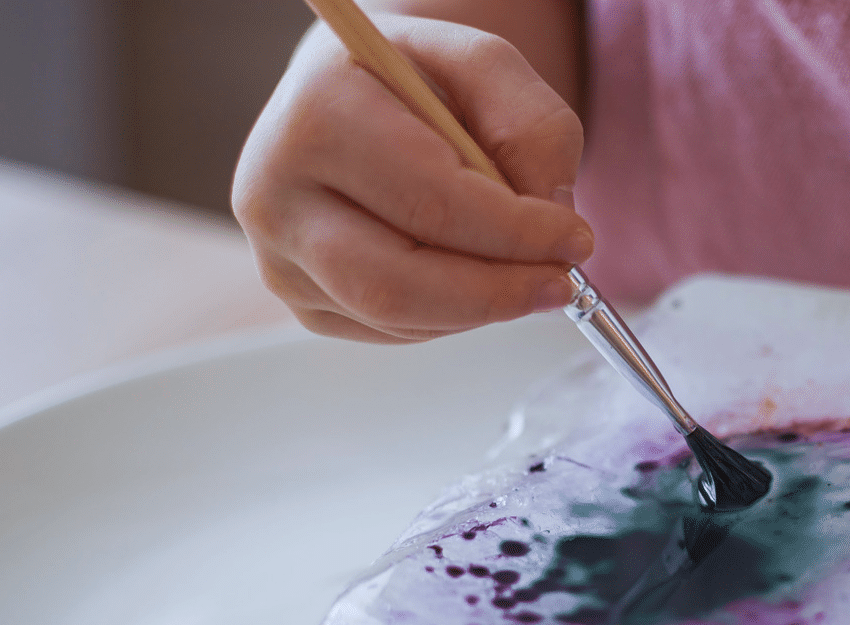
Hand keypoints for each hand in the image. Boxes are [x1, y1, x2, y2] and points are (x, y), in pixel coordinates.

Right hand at [232, 15, 590, 342]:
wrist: (351, 94)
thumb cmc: (416, 78)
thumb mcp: (484, 66)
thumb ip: (531, 126)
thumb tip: (551, 214)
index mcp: (315, 116)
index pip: (429, 202)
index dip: (515, 233)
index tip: (575, 239)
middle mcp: (274, 192)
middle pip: (397, 283)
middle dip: (498, 293)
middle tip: (562, 283)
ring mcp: (279, 256)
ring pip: (398, 317)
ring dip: (480, 306)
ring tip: (522, 268)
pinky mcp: (299, 299)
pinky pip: (391, 332)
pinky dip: (452, 315)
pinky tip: (471, 272)